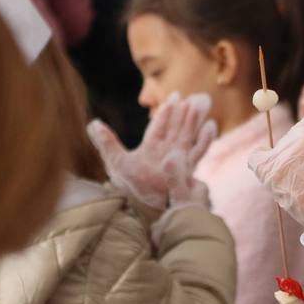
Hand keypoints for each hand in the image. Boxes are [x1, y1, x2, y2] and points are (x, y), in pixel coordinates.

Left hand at [88, 93, 211, 209]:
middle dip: (185, 113)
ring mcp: (177, 160)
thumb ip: (106, 142)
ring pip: (188, 135)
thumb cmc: (129, 187)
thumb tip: (92, 123)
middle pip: (177, 128)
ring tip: (202, 105)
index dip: (166, 113)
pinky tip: (212, 125)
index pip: (159, 127)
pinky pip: (198, 150)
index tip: (174, 97)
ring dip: (194, 121)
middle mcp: (165, 153)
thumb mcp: (116, 162)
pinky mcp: (187, 168)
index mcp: (150, 148)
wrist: (143, 207)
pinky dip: (205, 138)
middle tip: (194, 98)